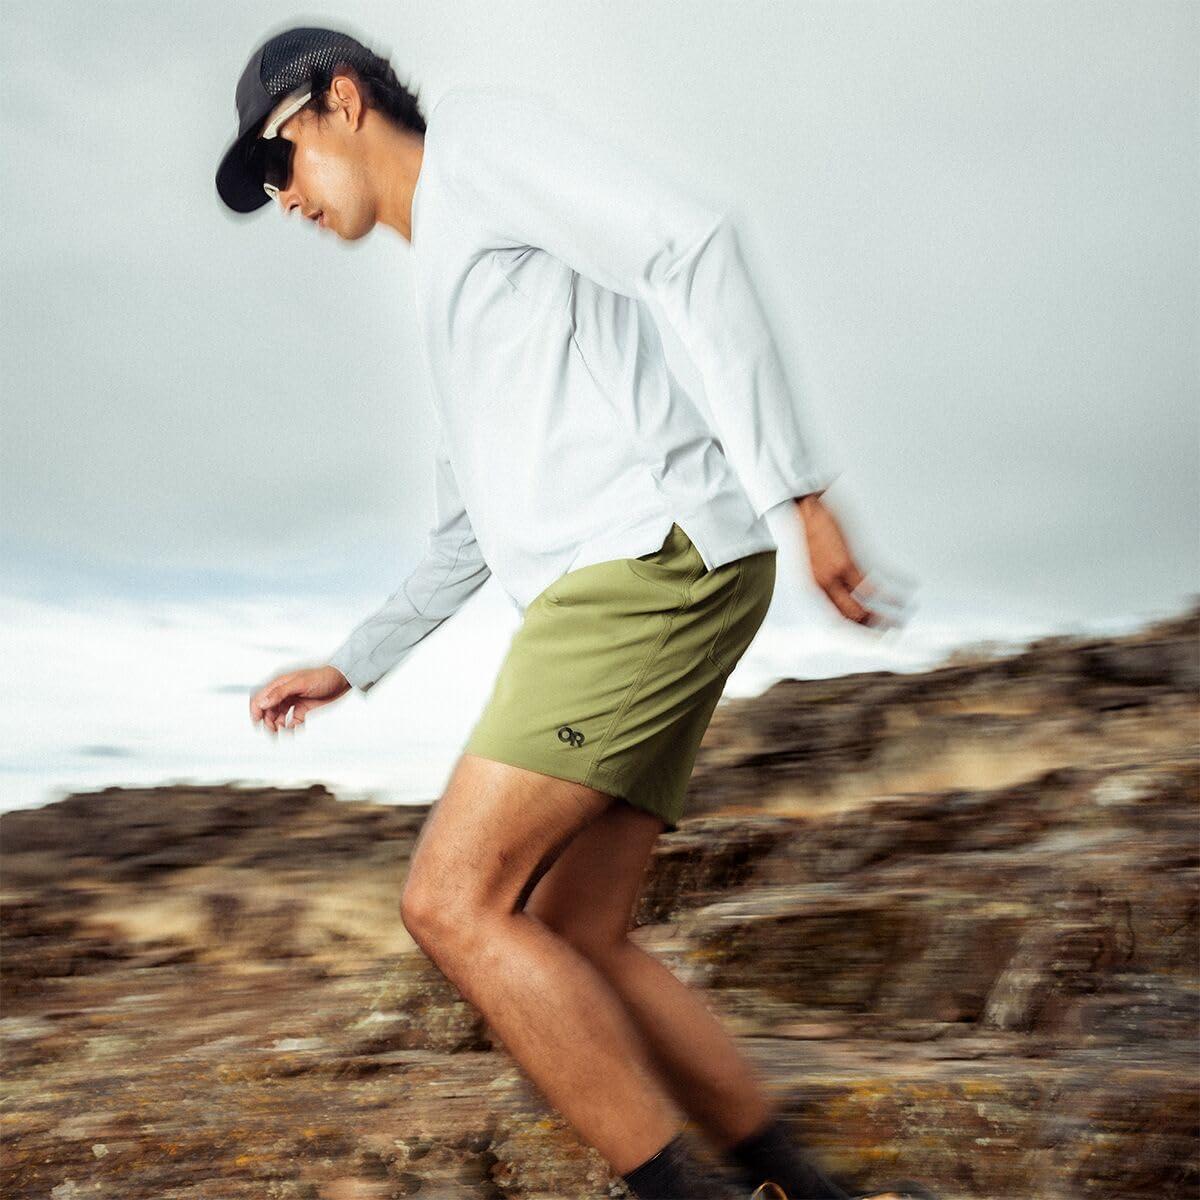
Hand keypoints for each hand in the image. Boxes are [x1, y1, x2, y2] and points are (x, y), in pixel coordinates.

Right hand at [250, 665, 351, 734]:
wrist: (343, 680)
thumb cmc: (322, 677)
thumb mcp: (300, 683)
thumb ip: (280, 693)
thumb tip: (261, 703)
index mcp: (280, 684)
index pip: (260, 698)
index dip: (256, 711)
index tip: (257, 723)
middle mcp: (284, 693)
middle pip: (268, 710)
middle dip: (267, 722)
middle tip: (273, 731)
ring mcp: (293, 701)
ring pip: (278, 717)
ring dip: (277, 726)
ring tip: (283, 732)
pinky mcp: (303, 709)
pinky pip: (291, 721)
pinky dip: (290, 727)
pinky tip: (294, 729)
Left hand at [793, 493, 903, 628]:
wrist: (800, 507)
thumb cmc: (809, 532)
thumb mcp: (812, 563)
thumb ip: (827, 581)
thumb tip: (845, 594)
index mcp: (812, 588)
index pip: (837, 621)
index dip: (857, 634)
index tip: (874, 639)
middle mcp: (822, 585)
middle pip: (852, 617)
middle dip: (874, 629)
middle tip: (892, 633)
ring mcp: (835, 573)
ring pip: (866, 604)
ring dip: (889, 613)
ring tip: (904, 618)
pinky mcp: (847, 558)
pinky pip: (874, 581)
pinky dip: (895, 587)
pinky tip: (910, 588)